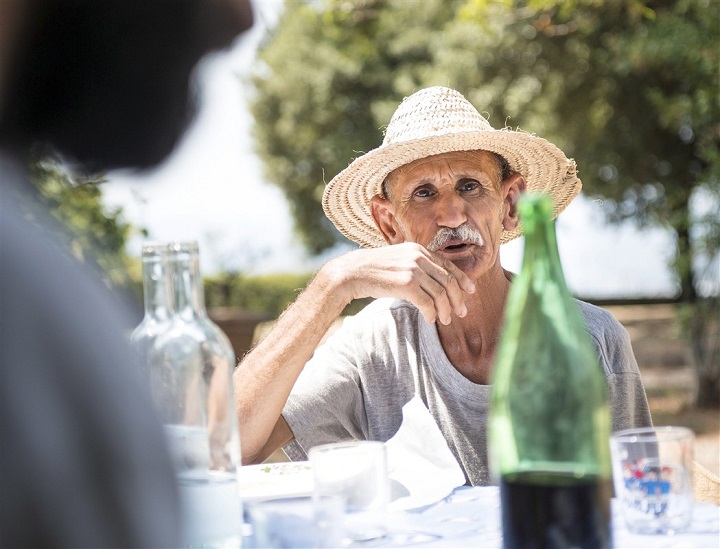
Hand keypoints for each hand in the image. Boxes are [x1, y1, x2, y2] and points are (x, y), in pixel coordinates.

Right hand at [328, 242, 475, 324]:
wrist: (352, 273)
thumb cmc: (374, 270)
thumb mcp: (398, 261)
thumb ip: (416, 266)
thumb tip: (434, 284)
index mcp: (418, 250)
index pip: (448, 265)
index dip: (462, 279)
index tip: (470, 291)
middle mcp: (418, 257)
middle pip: (448, 280)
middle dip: (458, 298)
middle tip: (461, 312)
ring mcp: (413, 269)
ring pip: (441, 293)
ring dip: (446, 309)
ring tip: (446, 320)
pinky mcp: (406, 283)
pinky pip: (427, 303)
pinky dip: (431, 313)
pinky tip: (430, 319)